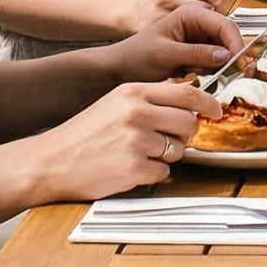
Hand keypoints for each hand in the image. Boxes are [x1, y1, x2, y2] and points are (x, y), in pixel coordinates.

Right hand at [29, 80, 219, 201]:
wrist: (51, 161)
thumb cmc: (84, 134)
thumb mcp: (114, 102)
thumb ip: (148, 99)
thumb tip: (187, 101)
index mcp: (133, 93)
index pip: (187, 91)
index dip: (208, 102)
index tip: (216, 111)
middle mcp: (137, 113)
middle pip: (188, 122)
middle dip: (184, 135)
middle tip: (166, 140)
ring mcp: (136, 141)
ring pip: (178, 150)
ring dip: (165, 156)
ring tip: (137, 155)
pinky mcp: (134, 169)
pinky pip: (164, 173)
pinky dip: (152, 174)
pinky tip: (129, 169)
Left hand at [102, 2, 242, 84]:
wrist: (120, 68)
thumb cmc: (137, 57)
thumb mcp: (165, 55)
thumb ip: (196, 53)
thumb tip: (226, 55)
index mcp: (191, 14)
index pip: (225, 25)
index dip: (236, 44)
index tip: (240, 65)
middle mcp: (199, 23)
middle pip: (228, 38)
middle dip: (231, 57)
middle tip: (233, 76)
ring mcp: (199, 38)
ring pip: (224, 52)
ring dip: (220, 67)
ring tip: (204, 76)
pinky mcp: (198, 53)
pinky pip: (214, 62)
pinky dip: (212, 72)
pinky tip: (199, 78)